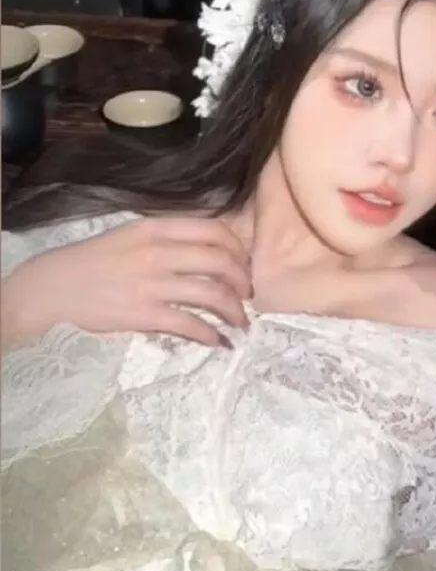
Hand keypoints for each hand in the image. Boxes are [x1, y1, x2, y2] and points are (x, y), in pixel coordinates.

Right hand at [3, 217, 251, 348]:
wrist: (52, 288)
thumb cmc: (92, 262)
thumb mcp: (131, 236)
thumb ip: (168, 239)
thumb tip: (209, 253)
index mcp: (156, 228)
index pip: (214, 230)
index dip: (238, 248)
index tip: (244, 263)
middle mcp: (158, 252)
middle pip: (221, 262)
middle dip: (243, 281)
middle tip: (248, 295)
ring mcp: (153, 284)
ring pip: (213, 294)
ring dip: (236, 311)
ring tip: (241, 323)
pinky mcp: (145, 315)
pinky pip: (192, 325)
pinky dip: (213, 335)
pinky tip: (219, 342)